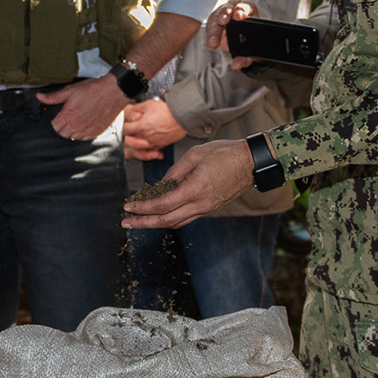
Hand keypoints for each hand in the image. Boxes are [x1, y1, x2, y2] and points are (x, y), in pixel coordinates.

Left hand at [37, 75, 128, 140]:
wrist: (113, 92)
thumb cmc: (91, 89)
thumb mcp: (70, 91)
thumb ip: (53, 97)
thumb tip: (38, 97)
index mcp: (67, 116)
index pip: (54, 127)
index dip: (55, 121)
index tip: (59, 115)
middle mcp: (76, 126)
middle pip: (62, 134)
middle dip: (62, 127)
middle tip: (67, 117)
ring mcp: (86, 131)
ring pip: (72, 137)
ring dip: (71, 131)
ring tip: (76, 121)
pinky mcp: (96, 132)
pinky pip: (83, 139)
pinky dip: (82, 134)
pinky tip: (84, 124)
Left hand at [121, 139, 254, 228]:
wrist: (251, 163)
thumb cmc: (223, 153)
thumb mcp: (194, 155)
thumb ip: (174, 172)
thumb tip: (159, 187)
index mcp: (194, 190)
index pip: (161, 205)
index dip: (142, 208)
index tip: (127, 207)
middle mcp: (200, 205)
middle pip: (166, 221)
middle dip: (143, 223)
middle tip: (126, 223)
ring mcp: (206, 209)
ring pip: (176, 223)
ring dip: (155, 223)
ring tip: (139, 220)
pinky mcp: (210, 208)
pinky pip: (186, 218)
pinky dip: (170, 218)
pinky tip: (160, 213)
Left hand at [123, 98, 187, 159]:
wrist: (182, 116)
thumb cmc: (168, 110)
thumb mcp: (148, 105)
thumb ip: (134, 109)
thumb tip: (126, 110)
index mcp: (140, 127)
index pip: (123, 129)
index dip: (120, 125)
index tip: (121, 123)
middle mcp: (145, 138)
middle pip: (128, 141)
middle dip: (124, 136)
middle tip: (124, 132)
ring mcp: (153, 143)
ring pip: (138, 149)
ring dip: (133, 145)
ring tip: (131, 141)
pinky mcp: (160, 146)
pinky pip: (149, 152)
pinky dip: (146, 151)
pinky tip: (145, 146)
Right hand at [205, 0, 261, 70]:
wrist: (243, 39)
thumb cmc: (249, 41)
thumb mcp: (252, 50)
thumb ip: (246, 58)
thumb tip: (236, 64)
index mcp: (249, 10)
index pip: (246, 6)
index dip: (241, 10)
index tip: (238, 16)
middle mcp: (234, 8)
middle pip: (228, 9)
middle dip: (224, 16)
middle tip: (223, 23)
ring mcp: (223, 13)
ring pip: (216, 16)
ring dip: (214, 28)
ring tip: (213, 42)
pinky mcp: (214, 19)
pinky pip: (210, 25)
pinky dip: (210, 34)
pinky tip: (211, 44)